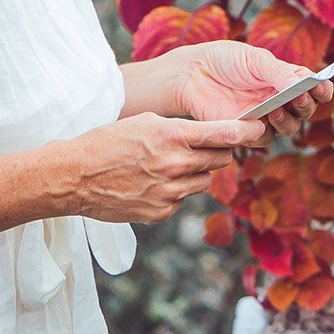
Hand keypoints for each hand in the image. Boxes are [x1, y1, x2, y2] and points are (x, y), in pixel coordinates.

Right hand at [60, 113, 265, 223]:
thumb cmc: (108, 143)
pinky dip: (175, 193)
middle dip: (216, 153)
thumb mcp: (145, 122)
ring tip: (167, 168)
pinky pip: (183, 201)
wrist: (74, 177)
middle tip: (200, 149)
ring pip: (203, 182)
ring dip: (194, 175)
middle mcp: (176, 165)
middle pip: (220, 160)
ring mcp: (170, 192)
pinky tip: (152, 185)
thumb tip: (208, 135)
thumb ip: (179, 129)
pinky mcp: (162, 212)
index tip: (258, 129)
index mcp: (173, 136)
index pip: (224, 134)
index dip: (245, 132)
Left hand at [162, 40, 332, 139]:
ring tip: (276, 110)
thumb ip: (279, 72)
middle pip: (306, 110)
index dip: (322, 89)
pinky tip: (258, 120)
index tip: (322, 88)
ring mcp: (265, 116)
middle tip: (299, 97)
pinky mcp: (246, 131)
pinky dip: (265, 131)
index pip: (315, 88)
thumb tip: (303, 83)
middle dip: (307, 105)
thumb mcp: (256, 59)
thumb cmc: (226, 61)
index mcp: (287, 78)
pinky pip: (263, 138)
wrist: (193, 74)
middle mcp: (280, 99)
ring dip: (289, 121)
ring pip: (289, 128)